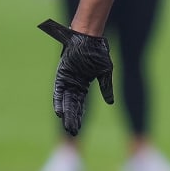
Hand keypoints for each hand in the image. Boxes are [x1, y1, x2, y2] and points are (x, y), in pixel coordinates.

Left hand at [38, 18, 113, 135]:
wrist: (89, 37)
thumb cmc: (98, 51)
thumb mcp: (105, 72)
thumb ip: (106, 87)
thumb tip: (110, 103)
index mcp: (83, 84)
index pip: (79, 105)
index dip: (78, 117)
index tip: (77, 130)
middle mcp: (73, 84)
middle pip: (72, 106)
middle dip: (72, 119)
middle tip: (72, 133)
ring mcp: (67, 80)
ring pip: (66, 101)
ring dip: (67, 114)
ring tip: (68, 127)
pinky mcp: (61, 75)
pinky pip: (59, 91)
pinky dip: (59, 101)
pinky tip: (60, 112)